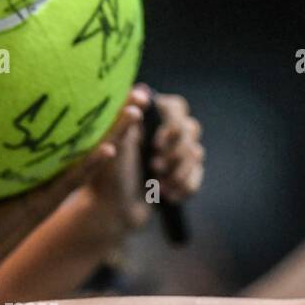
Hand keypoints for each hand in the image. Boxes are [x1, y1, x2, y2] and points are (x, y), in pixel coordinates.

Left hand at [0, 99, 142, 286]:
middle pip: (89, 142)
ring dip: (114, 136)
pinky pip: (71, 181)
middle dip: (114, 118)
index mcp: (37, 170)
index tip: (108, 84)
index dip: (89, 112)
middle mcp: (50, 180)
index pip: (68, 136)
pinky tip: (109, 149)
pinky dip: (90, 165)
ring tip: (135, 112)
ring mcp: (50, 192)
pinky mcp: (43, 205)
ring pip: (90, 159)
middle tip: (139, 91)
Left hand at [80, 85, 202, 231]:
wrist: (113, 214)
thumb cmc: (107, 179)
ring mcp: (174, 154)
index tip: (156, 145)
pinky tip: (168, 196)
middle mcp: (162, 133)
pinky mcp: (181, 174)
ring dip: (180, 172)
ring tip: (159, 186)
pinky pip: (198, 174)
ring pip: (197, 153)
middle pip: (191, 129)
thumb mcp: (115, 147)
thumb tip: (141, 89)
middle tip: (155, 168)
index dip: (173, 125)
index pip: (176, 107)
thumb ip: (127, 118)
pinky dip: (185, 187)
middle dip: (177, 153)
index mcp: (147, 121)